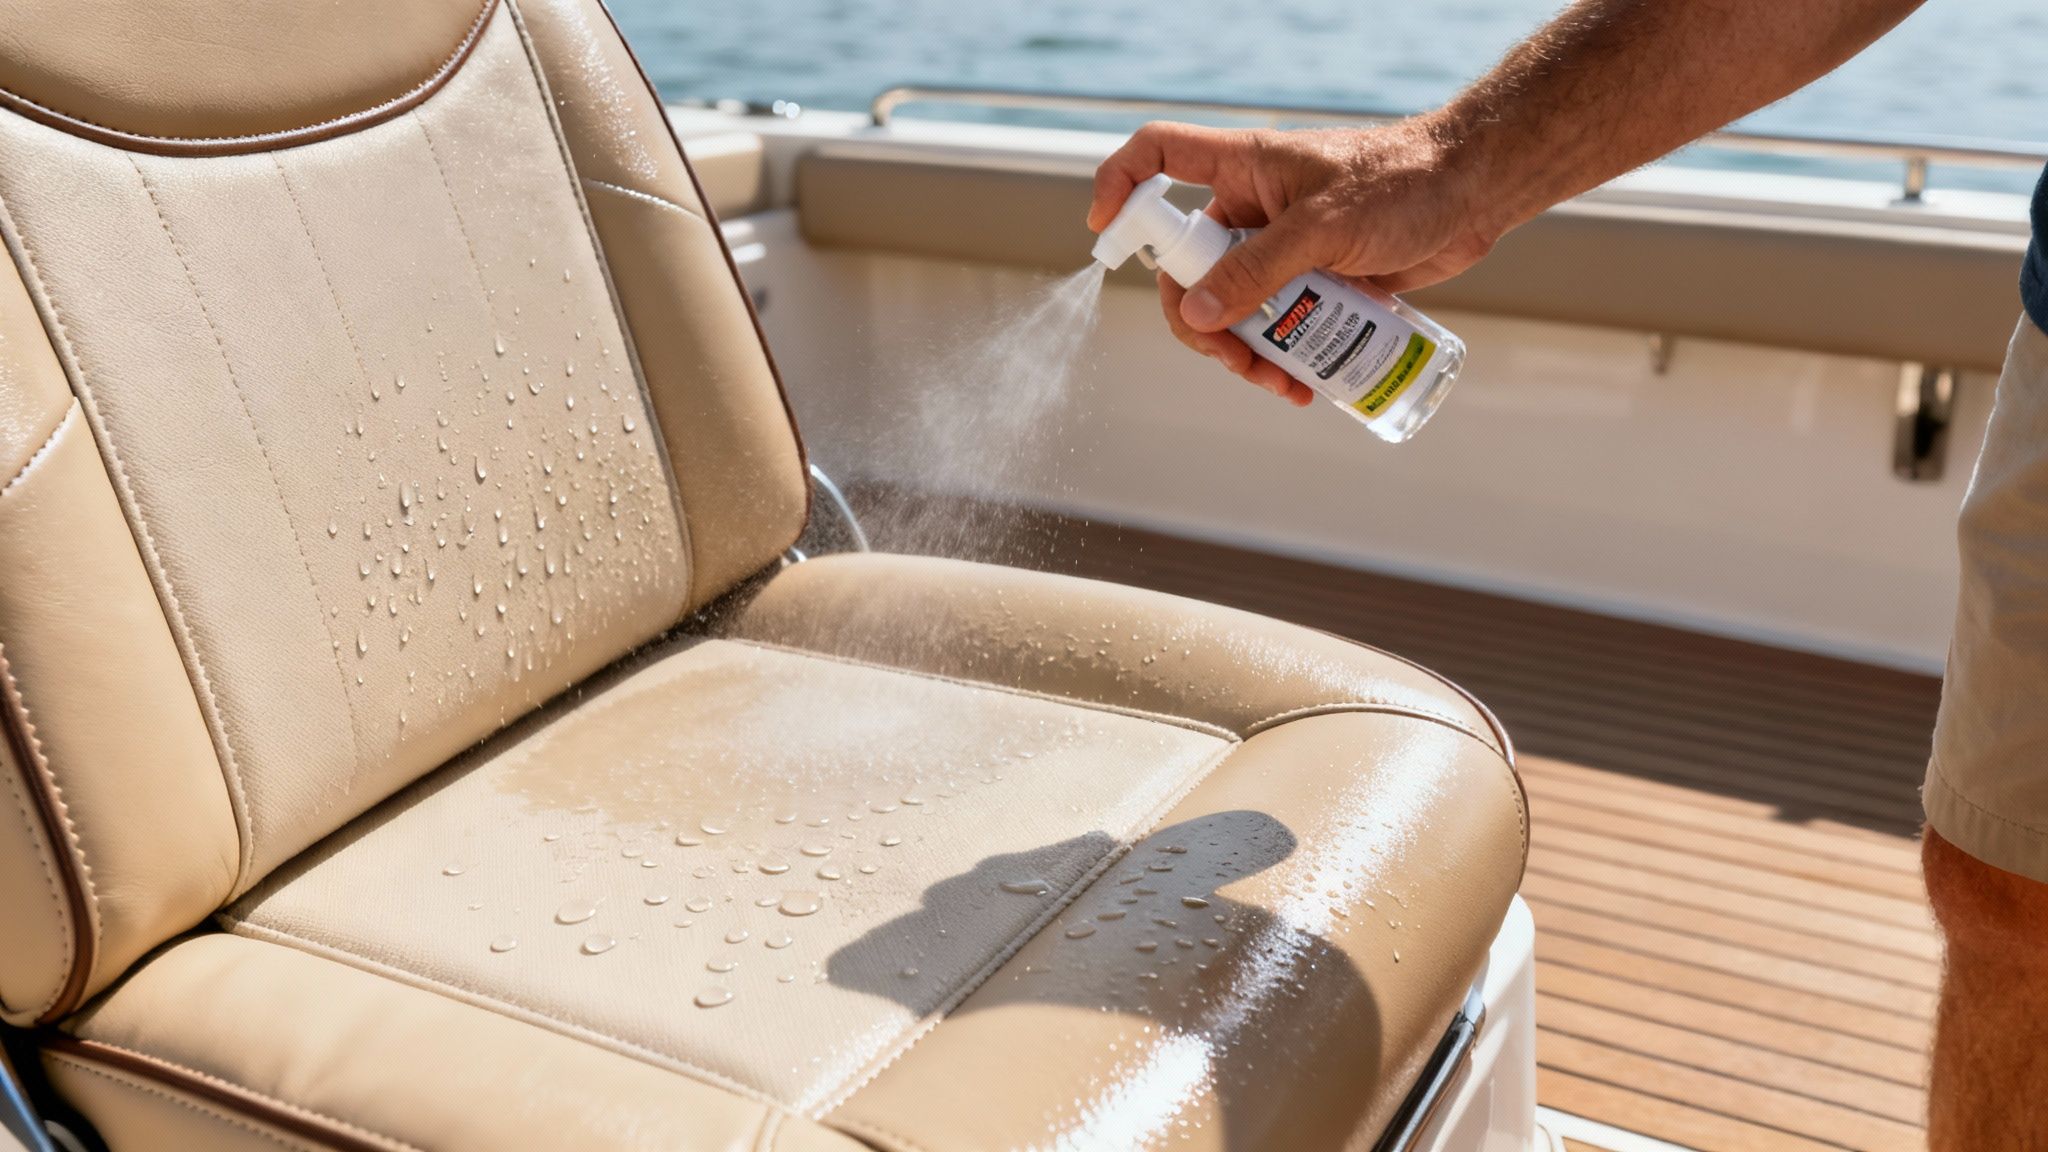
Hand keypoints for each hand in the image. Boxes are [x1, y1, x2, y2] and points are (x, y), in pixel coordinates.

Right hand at [1088, 120, 1499, 404]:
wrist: (1475, 195)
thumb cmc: (1405, 185)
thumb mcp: (1325, 229)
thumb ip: (1259, 272)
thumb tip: (1195, 315)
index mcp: (1243, 169)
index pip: (1157, 158)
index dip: (1120, 188)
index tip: (1105, 237)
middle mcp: (1251, 208)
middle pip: (1185, 267)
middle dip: (1202, 323)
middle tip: (1235, 360)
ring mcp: (1280, 248)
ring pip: (1229, 308)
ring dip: (1243, 355)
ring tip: (1283, 385)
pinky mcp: (1312, 282)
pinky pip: (1275, 326)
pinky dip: (1281, 359)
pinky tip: (1305, 385)